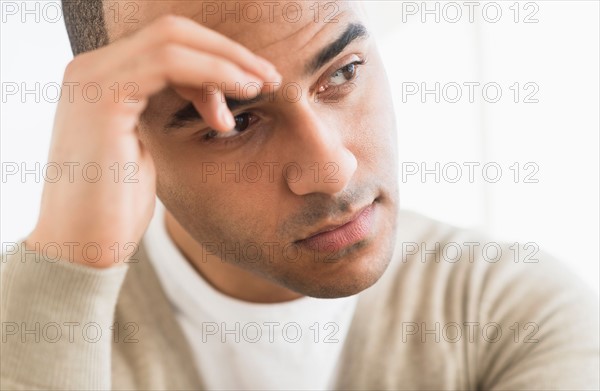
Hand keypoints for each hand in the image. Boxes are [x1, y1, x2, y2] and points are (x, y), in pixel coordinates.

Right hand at [26, 15, 280, 267]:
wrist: (82, 246)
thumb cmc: (117, 206)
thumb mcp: (148, 146)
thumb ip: (167, 110)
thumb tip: (210, 94)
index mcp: (102, 78)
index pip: (167, 44)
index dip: (216, 55)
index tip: (255, 81)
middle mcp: (92, 68)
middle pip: (173, 32)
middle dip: (228, 52)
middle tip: (269, 78)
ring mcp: (92, 77)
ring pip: (173, 40)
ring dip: (227, 62)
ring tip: (261, 89)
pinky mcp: (103, 96)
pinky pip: (168, 64)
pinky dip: (212, 75)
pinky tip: (239, 100)